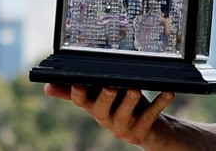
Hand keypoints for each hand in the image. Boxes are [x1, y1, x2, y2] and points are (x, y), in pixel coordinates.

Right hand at [44, 84, 176, 148]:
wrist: (150, 130)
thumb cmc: (123, 106)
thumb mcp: (101, 97)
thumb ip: (77, 91)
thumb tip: (47, 85)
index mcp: (95, 108)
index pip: (82, 101)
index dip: (78, 93)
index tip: (78, 83)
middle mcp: (107, 119)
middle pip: (101, 109)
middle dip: (105, 97)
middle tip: (111, 85)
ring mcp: (124, 127)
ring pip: (125, 114)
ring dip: (131, 101)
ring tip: (136, 89)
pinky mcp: (142, 131)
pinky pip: (151, 116)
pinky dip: (160, 103)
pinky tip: (168, 92)